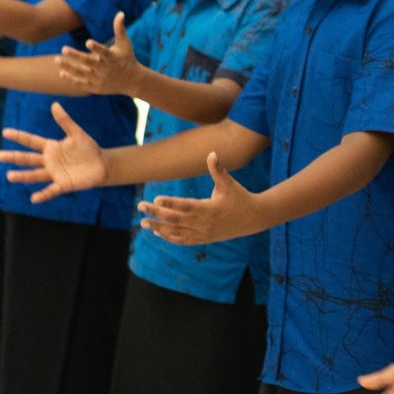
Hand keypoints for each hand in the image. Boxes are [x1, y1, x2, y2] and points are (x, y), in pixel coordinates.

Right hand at [0, 102, 108, 201]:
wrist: (102, 164)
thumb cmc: (88, 148)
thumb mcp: (76, 133)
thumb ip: (65, 121)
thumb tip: (54, 104)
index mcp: (51, 147)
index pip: (31, 141)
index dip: (19, 137)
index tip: (5, 132)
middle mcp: (49, 161)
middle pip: (28, 159)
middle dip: (14, 157)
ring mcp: (55, 173)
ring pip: (35, 175)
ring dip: (23, 176)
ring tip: (9, 176)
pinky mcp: (64, 184)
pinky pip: (51, 190)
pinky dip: (43, 195)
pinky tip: (34, 198)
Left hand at [57, 13, 143, 94]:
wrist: (132, 81)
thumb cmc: (127, 58)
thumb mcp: (125, 44)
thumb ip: (119, 29)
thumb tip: (120, 12)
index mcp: (112, 58)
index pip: (103, 52)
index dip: (96, 47)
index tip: (87, 42)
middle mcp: (105, 69)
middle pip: (88, 62)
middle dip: (75, 56)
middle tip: (63, 49)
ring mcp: (100, 79)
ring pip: (81, 73)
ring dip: (68, 67)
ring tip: (56, 59)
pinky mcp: (96, 87)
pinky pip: (81, 84)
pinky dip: (71, 79)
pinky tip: (61, 73)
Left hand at [139, 153, 267, 244]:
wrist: (253, 219)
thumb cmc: (240, 197)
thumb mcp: (229, 183)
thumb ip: (218, 170)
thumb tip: (212, 153)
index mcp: (209, 208)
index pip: (185, 206)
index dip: (170, 204)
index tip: (155, 199)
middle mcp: (204, 223)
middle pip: (175, 220)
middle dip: (156, 214)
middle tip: (140, 207)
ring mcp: (203, 233)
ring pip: (176, 232)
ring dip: (159, 227)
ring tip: (143, 223)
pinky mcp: (204, 239)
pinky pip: (183, 240)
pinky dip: (170, 237)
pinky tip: (158, 232)